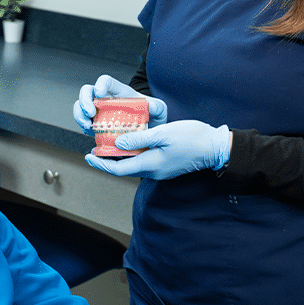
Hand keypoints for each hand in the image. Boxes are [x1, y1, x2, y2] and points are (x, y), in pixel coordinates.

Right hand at [72, 75, 166, 131]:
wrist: (148, 132)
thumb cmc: (153, 117)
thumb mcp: (159, 110)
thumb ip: (157, 106)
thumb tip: (150, 105)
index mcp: (120, 92)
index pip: (106, 81)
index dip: (100, 84)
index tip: (100, 93)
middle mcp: (106, 99)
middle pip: (87, 91)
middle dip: (84, 100)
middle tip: (90, 113)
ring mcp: (99, 111)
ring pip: (80, 106)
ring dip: (79, 114)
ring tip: (87, 125)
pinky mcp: (95, 124)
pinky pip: (83, 122)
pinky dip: (83, 126)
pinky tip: (90, 132)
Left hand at [84, 120, 231, 179]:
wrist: (215, 147)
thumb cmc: (192, 137)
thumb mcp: (163, 133)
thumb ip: (139, 138)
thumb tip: (118, 143)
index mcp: (151, 164)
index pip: (119, 169)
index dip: (101, 164)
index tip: (88, 156)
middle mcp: (153, 171)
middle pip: (124, 168)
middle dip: (107, 160)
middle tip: (94, 149)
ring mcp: (160, 170)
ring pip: (134, 165)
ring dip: (120, 157)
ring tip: (107, 144)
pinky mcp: (165, 165)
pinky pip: (144, 162)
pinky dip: (133, 154)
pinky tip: (129, 143)